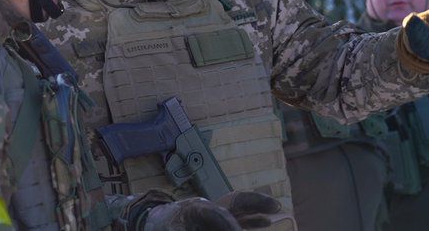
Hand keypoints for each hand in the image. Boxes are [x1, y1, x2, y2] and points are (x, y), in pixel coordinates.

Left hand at [143, 191, 281, 230]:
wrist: (153, 223)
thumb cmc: (162, 227)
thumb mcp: (173, 229)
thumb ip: (193, 226)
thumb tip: (227, 226)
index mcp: (194, 208)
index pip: (218, 214)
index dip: (230, 225)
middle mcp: (207, 206)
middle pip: (234, 200)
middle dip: (255, 202)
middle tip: (275, 206)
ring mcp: (211, 212)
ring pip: (239, 206)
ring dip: (257, 208)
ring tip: (275, 210)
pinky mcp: (212, 219)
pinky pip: (236, 216)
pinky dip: (251, 219)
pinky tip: (265, 223)